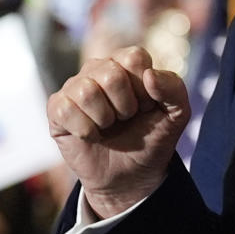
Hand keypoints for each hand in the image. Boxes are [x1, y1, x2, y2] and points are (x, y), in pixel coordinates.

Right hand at [47, 46, 189, 217]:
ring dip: (105, 119)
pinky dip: (85, 130)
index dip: (145, 89)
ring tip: (109, 126)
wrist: (131, 175)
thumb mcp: (177, 114)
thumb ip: (174, 89)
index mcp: (127, 62)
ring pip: (86, 91)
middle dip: (126, 106)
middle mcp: (98, 68)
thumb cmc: (152, 138)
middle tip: (126, 119)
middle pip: (111, 74)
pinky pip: (65, 109)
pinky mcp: (57, 108)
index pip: (134, 58)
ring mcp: (75, 87)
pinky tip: (92, 135)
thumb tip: (149, 75)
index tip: (146, 107)